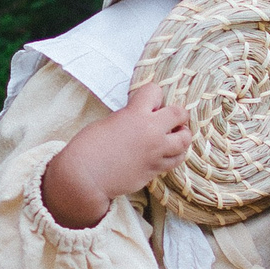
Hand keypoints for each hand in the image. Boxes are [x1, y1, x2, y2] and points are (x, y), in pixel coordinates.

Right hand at [41, 81, 190, 228]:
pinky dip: (174, 155)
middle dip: (177, 115)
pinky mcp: (154, 170)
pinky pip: (175, 161)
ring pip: (184, 141)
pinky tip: (167, 154)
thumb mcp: (109, 122)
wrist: (85, 177)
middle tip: (172, 119)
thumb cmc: (88, 147)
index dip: (152, 95)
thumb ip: (130, 118)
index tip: (149, 102)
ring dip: (181, 136)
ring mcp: (155, 153)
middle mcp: (151, 132)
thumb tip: (140, 120)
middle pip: (179, 114)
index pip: (155, 91)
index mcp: (135, 114)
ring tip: (175, 137)